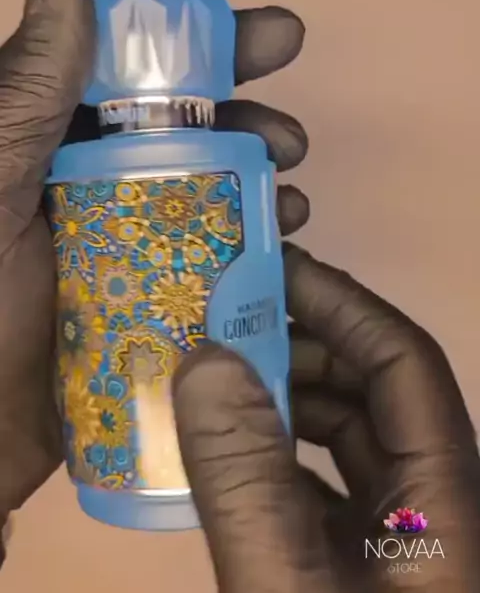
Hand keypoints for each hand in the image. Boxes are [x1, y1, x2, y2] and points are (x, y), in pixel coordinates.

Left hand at [0, 0, 308, 559]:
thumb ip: (22, 92)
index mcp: (33, 124)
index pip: (91, 27)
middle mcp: (76, 160)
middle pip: (163, 85)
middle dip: (226, 53)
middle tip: (284, 38)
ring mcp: (116, 220)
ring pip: (198, 157)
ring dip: (249, 139)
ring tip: (289, 150)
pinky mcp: (147, 279)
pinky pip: (211, 232)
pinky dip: (253, 219)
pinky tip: (286, 222)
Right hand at [172, 242, 479, 592]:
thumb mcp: (285, 583)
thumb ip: (245, 477)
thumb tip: (206, 357)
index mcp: (445, 499)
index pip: (403, 360)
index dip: (339, 303)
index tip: (268, 270)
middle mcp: (433, 506)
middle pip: (374, 393)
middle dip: (298, 350)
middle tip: (222, 325)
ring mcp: (400, 542)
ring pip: (348, 440)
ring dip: (284, 402)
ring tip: (213, 383)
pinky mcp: (366, 571)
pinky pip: (325, 489)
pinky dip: (277, 459)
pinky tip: (226, 455)